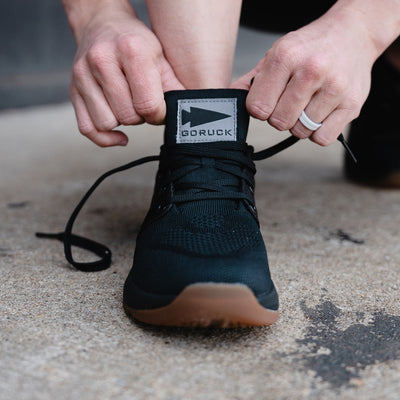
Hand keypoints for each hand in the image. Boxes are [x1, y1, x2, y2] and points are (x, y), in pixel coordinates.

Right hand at [68, 3, 183, 146]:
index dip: (159, 115)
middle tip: (144, 103)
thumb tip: (187, 114)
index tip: (160, 109)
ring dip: (122, 122)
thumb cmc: (136, 43)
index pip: (148, 104)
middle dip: (141, 117)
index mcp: (131, 50)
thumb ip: (174, 87)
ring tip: (128, 106)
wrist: (102, 24)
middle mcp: (102, 60)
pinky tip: (118, 133)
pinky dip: (105, 137)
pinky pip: (87, 128)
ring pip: (106, 124)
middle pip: (127, 116)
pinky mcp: (73, 89)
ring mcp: (83, 75)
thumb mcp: (161, 58)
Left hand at [231, 8, 377, 145]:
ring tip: (308, 104)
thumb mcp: (277, 54)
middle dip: (280, 117)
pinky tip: (321, 113)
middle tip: (290, 102)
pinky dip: (318, 132)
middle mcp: (312, 70)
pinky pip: (322, 138)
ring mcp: (334, 87)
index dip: (260, 109)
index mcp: (286, 56)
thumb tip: (228, 100)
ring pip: (301, 132)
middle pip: (279, 122)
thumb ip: (251, 81)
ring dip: (300, 124)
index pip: (257, 107)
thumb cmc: (310, 47)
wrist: (354, 33)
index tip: (268, 101)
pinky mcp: (352, 104)